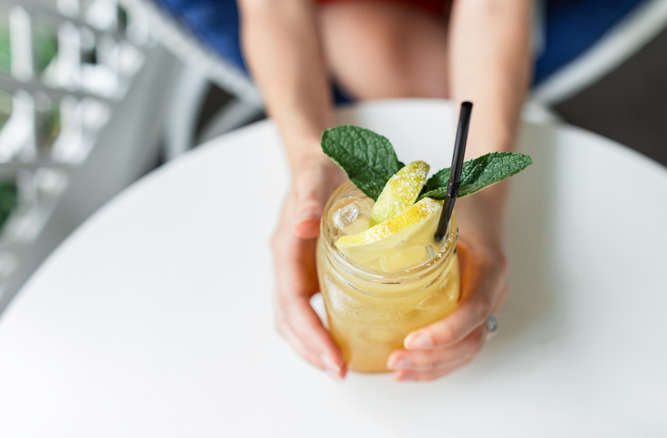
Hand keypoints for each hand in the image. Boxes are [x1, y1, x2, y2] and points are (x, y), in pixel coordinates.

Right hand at [271, 154, 345, 378]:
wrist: (316, 162)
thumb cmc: (320, 170)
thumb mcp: (317, 178)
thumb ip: (309, 198)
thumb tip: (302, 222)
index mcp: (286, 247)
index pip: (291, 301)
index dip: (309, 331)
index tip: (332, 356)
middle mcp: (286, 264)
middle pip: (288, 319)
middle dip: (310, 349)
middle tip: (339, 371)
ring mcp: (295, 271)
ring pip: (294, 319)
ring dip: (312, 346)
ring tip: (340, 367)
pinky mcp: (309, 273)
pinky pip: (307, 309)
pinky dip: (320, 331)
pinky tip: (343, 342)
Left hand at [387, 187, 508, 380]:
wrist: (484, 202)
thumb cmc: (462, 203)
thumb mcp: (442, 206)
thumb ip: (413, 216)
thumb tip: (366, 225)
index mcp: (488, 266)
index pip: (475, 308)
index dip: (447, 330)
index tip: (412, 339)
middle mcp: (492, 291)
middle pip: (471, 339)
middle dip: (434, 358)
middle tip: (396, 360)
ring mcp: (485, 305)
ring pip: (467, 350)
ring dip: (433, 367)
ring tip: (398, 372)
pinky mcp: (472, 312)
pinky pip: (461, 347)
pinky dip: (437, 364)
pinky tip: (410, 370)